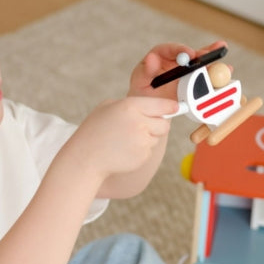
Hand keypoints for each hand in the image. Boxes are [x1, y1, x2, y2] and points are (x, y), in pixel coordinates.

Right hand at [62, 95, 177, 183]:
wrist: (86, 157)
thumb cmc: (95, 130)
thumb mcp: (108, 107)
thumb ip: (131, 105)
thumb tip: (153, 108)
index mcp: (130, 107)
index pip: (161, 106)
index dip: (170, 107)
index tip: (176, 108)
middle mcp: (139, 123)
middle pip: (164, 124)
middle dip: (158, 125)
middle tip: (143, 126)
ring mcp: (142, 142)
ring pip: (156, 138)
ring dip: (147, 138)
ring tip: (126, 140)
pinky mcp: (143, 157)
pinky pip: (149, 151)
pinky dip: (141, 150)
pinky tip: (125, 150)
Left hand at [129, 40, 228, 98]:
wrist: (148, 111)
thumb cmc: (142, 96)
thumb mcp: (140, 83)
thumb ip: (145, 71)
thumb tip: (151, 58)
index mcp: (158, 58)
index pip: (168, 50)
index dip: (179, 50)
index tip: (189, 53)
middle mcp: (173, 63)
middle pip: (188, 54)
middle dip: (200, 51)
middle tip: (211, 50)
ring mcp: (183, 72)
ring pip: (198, 63)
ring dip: (211, 58)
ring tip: (221, 51)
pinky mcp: (191, 83)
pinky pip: (203, 76)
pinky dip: (214, 74)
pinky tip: (226, 70)